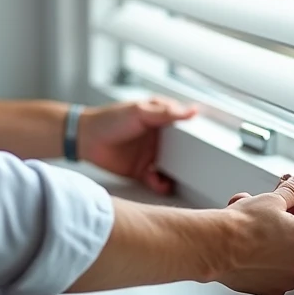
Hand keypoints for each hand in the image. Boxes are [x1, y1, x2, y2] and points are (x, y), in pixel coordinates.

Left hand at [78, 97, 196, 193]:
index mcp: (160, 119)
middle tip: (197, 166)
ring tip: (180, 179)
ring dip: (176, 174)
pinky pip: (157, 180)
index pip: (183, 126)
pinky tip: (162, 184)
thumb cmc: (109, 119)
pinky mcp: (141, 171)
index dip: (195, 134)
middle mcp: (158, 138)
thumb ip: (166, 113)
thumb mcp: (140, 112)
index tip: (208, 141)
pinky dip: (161, 184)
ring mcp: (151, 155)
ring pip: (171, 167)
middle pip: (181, 150)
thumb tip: (192, 110)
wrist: (85, 139)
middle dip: (189, 160)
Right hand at [217, 172, 293, 294]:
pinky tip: (251, 257)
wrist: (217, 245)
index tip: (280, 214)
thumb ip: (293, 190)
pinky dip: (264, 270)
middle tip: (264, 224)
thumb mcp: (272, 199)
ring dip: (274, 252)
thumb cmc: (241, 225)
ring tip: (254, 239)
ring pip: (286, 263)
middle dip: (284, 234)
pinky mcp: (271, 291)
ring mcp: (287, 279)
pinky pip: (273, 279)